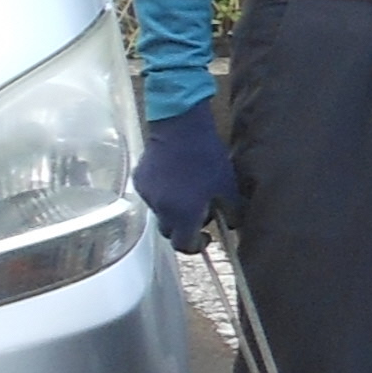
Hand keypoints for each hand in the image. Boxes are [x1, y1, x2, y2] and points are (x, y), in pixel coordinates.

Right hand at [140, 107, 237, 251]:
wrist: (180, 126)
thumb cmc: (207, 156)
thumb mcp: (227, 185)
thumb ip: (232, 211)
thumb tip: (232, 225)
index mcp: (182, 215)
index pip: (184, 245)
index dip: (196, 245)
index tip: (206, 237)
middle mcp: (160, 210)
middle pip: (170, 231)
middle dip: (184, 227)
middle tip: (198, 212)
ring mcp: (147, 195)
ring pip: (160, 212)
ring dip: (172, 209)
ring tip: (186, 191)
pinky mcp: (139, 180)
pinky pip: (151, 196)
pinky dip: (162, 194)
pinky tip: (173, 178)